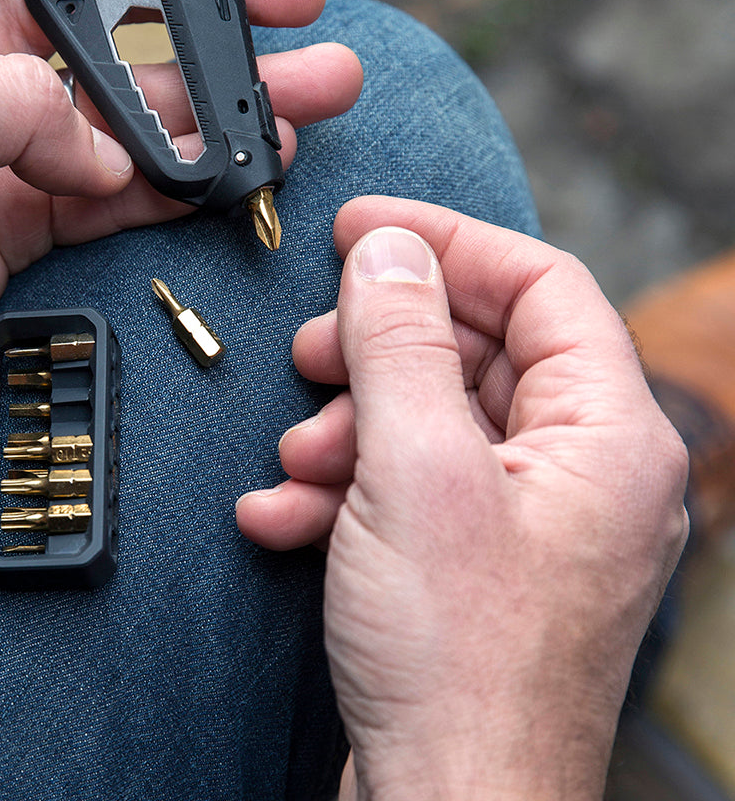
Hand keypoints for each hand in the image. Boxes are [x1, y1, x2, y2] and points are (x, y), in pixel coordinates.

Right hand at [237, 197, 688, 800]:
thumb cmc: (457, 664)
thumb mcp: (414, 469)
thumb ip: (400, 341)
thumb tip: (388, 250)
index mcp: (608, 435)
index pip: (541, 284)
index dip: (448, 243)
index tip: (361, 230)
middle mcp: (582, 472)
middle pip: (478, 350)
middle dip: (379, 348)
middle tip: (312, 351)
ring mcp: (530, 521)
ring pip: (433, 418)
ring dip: (348, 426)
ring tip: (296, 461)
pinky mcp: (476, 563)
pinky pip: (412, 485)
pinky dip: (345, 489)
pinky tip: (285, 517)